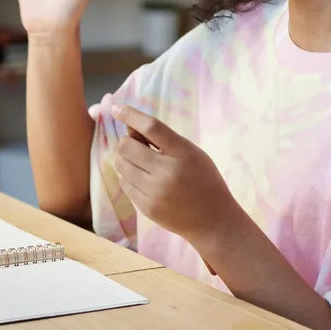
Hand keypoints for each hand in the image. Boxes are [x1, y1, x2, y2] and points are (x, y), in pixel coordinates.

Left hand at [109, 104, 242, 244]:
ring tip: (143, 165)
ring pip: (121, 165)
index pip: (152, 127)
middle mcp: (168, 172)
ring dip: (126, 160)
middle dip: (127, 142)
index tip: (117, 109)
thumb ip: (162, 139)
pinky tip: (146, 182)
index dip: (131, 115)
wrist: (213, 220)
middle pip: (127, 146)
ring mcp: (156, 192)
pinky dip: (130, 178)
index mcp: (184, 153)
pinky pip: (124, 184)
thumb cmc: (203, 180)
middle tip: (137, 146)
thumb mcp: (191, 153)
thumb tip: (129, 126)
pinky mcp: (147, 207)